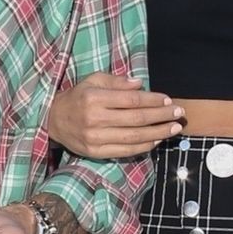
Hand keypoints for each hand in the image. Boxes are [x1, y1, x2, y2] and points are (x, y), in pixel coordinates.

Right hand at [48, 73, 183, 158]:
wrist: (53, 121)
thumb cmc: (77, 97)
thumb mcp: (93, 81)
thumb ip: (117, 82)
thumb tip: (140, 84)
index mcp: (95, 98)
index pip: (132, 100)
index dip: (153, 100)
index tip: (168, 100)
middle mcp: (95, 119)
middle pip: (136, 119)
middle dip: (161, 116)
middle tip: (178, 114)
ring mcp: (95, 138)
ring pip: (133, 137)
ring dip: (157, 133)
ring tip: (173, 129)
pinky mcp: (96, 152)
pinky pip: (125, 150)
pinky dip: (143, 146)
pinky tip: (156, 140)